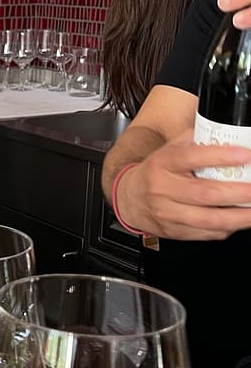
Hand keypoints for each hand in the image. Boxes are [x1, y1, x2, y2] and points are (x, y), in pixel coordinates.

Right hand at [116, 129, 250, 239]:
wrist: (129, 198)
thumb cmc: (156, 172)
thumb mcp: (170, 149)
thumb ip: (196, 140)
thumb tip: (229, 135)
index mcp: (163, 163)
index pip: (191, 158)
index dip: (221, 157)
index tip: (246, 155)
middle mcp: (162, 189)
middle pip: (205, 193)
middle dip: (239, 193)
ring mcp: (167, 212)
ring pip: (208, 219)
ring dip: (239, 217)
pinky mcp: (174, 231)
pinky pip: (206, 233)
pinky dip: (228, 228)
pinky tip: (239, 220)